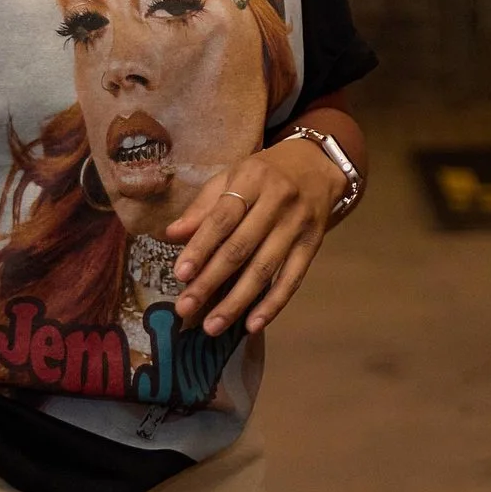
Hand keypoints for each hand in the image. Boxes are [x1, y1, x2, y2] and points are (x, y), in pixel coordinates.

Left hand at [164, 139, 345, 336]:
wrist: (318, 165)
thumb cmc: (265, 173)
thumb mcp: (232, 177)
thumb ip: (203, 207)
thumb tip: (172, 234)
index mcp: (252, 178)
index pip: (223, 217)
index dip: (201, 247)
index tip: (180, 274)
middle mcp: (278, 200)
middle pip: (241, 247)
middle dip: (211, 281)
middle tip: (186, 308)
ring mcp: (298, 224)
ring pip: (265, 269)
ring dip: (237, 302)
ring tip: (212, 326)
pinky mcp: (313, 244)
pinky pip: (292, 279)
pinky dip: (273, 304)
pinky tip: (252, 325)